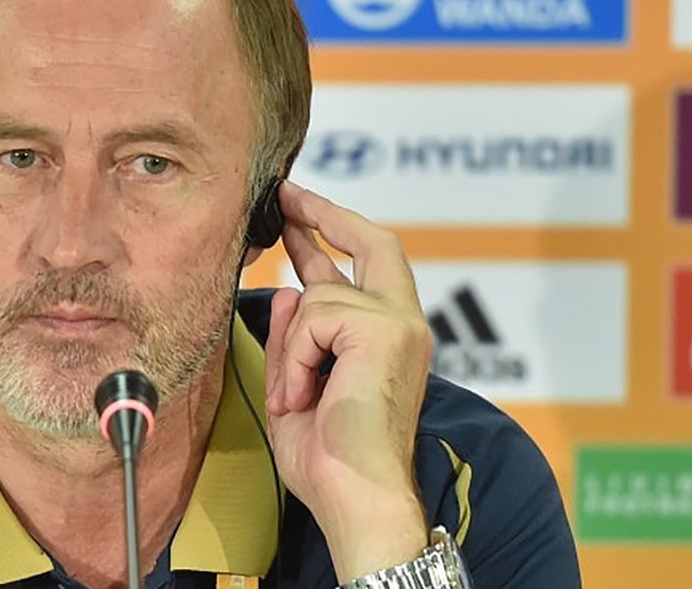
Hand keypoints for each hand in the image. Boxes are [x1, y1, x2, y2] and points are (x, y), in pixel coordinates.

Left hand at [264, 181, 432, 582]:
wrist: (355, 496)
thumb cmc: (330, 458)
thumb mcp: (297, 383)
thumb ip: (295, 336)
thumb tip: (289, 289)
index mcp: (388, 338)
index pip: (365, 267)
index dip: (331, 233)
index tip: (300, 213)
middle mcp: (405, 324)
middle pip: (373, 242)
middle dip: (325, 214)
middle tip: (286, 196)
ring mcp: (400, 324)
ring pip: (317, 298)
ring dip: (291, 351)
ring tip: (297, 399)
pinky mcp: (384, 331)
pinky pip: (313, 319)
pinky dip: (295, 359)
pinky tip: (305, 397)